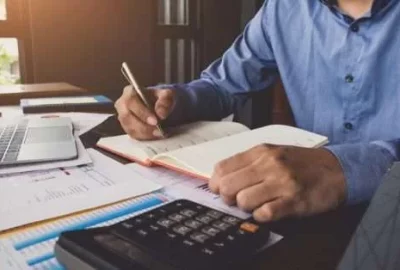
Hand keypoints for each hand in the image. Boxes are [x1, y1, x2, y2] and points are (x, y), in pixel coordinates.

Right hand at [115, 86, 175, 139]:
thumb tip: (161, 114)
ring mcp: (123, 117)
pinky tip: (154, 135)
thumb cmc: (159, 98)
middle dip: (143, 126)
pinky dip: (144, 137)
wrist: (158, 105)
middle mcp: (122, 104)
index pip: (131, 101)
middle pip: (127, 117)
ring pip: (129, 128)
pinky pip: (132, 135)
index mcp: (129, 92)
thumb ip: (165, 100)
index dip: (142, 112)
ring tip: (158, 133)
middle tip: (158, 130)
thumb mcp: (166, 95)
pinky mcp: (126, 127)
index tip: (155, 121)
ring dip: (145, 133)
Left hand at [209, 144, 345, 221]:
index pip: (222, 168)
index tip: (220, 190)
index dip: (216, 183)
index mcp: (260, 152)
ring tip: (257, 204)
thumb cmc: (301, 162)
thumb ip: (248, 162)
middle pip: (228, 186)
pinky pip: (264, 213)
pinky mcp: (294, 201)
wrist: (336, 169)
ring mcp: (282, 182)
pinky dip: (262, 216)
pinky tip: (269, 211)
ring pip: (243, 200)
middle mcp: (269, 164)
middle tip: (239, 199)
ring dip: (246, 207)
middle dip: (228, 198)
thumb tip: (221, 179)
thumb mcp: (273, 153)